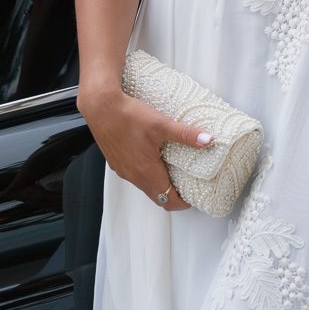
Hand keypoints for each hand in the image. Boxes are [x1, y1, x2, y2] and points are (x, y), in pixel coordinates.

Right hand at [78, 83, 208, 210]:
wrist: (101, 107)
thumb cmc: (128, 116)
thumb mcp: (162, 124)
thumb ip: (185, 135)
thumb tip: (207, 140)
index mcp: (146, 172)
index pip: (167, 200)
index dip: (182, 202)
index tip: (193, 196)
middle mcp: (133, 175)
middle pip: (156, 195)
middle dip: (172, 194)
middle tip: (185, 183)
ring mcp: (122, 169)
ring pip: (144, 185)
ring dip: (158, 182)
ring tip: (171, 168)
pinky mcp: (116, 160)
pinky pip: (133, 174)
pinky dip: (145, 172)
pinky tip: (150, 155)